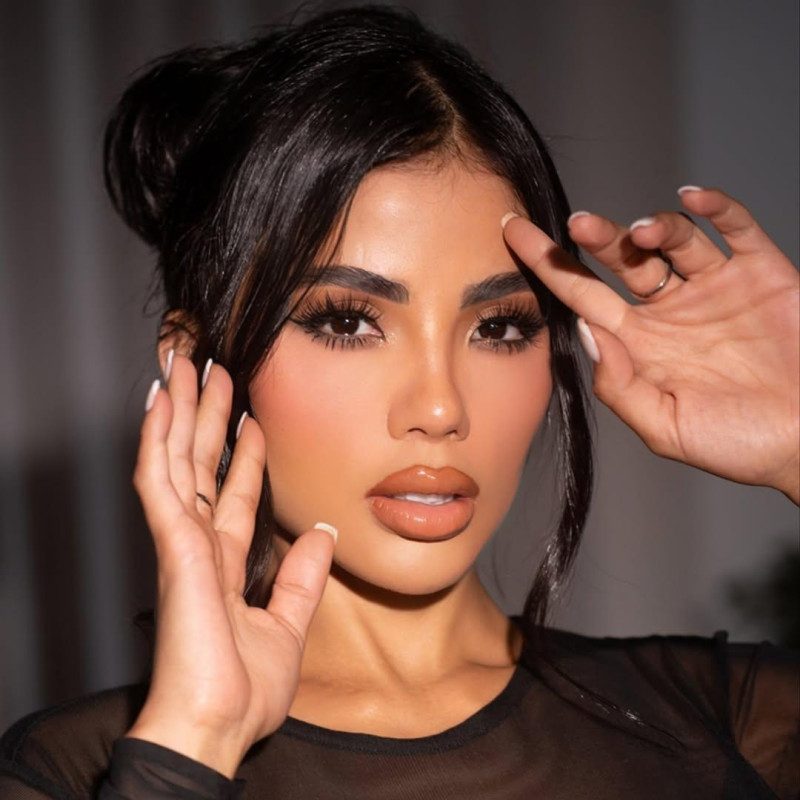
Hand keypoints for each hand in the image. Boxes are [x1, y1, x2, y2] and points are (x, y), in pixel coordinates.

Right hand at [125, 353, 335, 776]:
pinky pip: (159, 480)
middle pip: (201, 465)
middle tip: (214, 370)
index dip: (243, 456)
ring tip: (185, 365)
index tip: (252, 419)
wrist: (217, 726)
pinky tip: (160, 402)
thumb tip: (320, 532)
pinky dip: (157, 438)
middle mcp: (198, 545)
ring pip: (177, 459)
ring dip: (181, 410)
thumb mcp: (289, 625)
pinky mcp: (171, 544)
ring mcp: (180, 540)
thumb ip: (303, 577)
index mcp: (224, 564)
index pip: (234, 495)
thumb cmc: (242, 691)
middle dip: (207, 416)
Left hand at [503, 187, 799, 503]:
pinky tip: (693, 199)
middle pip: (621, 260)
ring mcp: (714, 287)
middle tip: (579, 225)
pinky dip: (715, 209)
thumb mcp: (664, 426)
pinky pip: (735, 230)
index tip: (511, 232)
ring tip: (644, 233)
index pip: (582, 294)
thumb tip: (585, 333)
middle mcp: (669, 309)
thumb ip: (620, 384)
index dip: (547, 264)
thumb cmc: (738, 443)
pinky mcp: (761, 273)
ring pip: (673, 239)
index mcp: (638, 342)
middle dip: (597, 239)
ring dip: (654, 227)